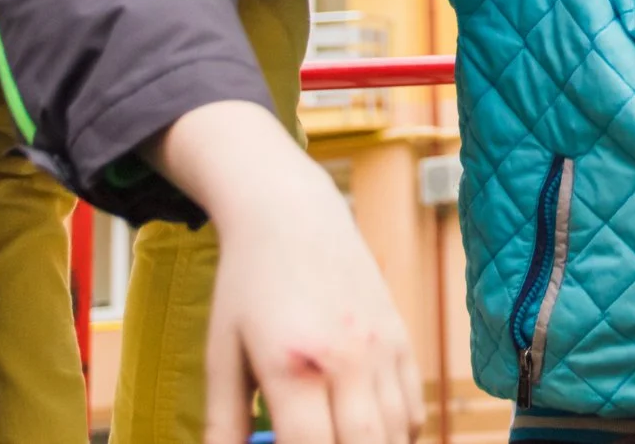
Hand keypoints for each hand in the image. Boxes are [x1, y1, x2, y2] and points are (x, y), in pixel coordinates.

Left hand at [153, 102, 422, 443]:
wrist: (291, 213)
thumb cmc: (248, 284)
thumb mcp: (221, 353)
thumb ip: (223, 421)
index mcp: (292, 362)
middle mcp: (346, 357)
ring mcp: (381, 347)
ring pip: (396, 432)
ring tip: (341, 441)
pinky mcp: (400, 336)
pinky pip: (413, 406)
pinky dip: (398, 434)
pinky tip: (367, 434)